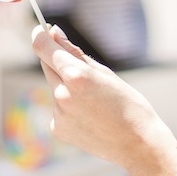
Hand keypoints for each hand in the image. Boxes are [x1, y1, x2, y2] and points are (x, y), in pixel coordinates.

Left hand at [31, 25, 176, 175]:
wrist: (137, 145)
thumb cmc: (128, 104)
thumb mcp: (105, 73)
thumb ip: (74, 53)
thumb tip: (53, 33)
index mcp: (76, 76)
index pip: (43, 48)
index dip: (39, 35)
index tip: (40, 30)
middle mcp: (62, 95)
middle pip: (47, 66)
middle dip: (58, 61)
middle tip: (82, 71)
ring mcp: (58, 114)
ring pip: (54, 88)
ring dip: (66, 87)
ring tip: (94, 101)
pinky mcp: (57, 128)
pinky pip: (58, 108)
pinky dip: (68, 106)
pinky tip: (90, 116)